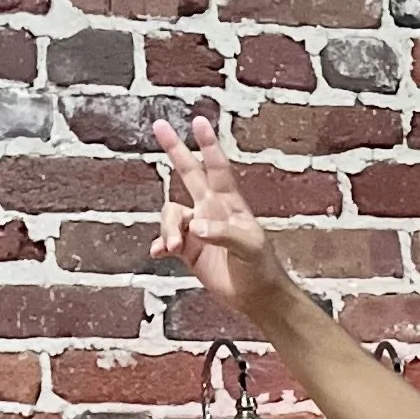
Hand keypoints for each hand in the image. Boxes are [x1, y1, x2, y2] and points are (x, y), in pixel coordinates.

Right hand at [152, 116, 293, 324]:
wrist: (256, 296)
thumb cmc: (260, 268)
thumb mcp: (248, 247)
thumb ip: (223, 234)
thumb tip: (196, 227)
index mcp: (229, 203)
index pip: (217, 168)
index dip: (208, 145)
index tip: (199, 122)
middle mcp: (211, 210)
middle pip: (189, 173)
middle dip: (176, 150)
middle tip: (160, 125)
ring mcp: (198, 229)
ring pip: (171, 215)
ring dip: (168, 229)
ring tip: (173, 247)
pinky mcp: (188, 250)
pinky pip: (166, 239)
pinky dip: (160, 245)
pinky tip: (160, 254)